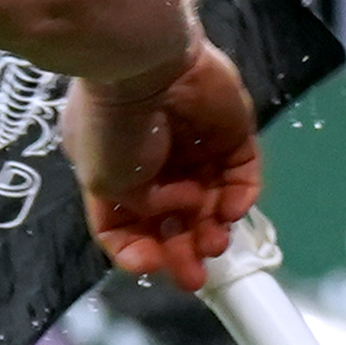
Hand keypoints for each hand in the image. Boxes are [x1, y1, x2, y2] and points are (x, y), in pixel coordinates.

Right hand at [63, 39, 259, 288]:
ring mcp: (195, 149)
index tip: (153, 266)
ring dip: (212, 229)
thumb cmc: (112, 126)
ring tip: (213, 241)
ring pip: (211, 202)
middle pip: (175, 220)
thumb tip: (173, 222)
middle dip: (183, 251)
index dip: (141, 251)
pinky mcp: (231, 134)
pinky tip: (229, 210)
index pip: (130, 225)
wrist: (145, 66)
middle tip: (195, 277)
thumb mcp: (104, 184)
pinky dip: (239, 198)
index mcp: (116, 172)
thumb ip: (135, 217)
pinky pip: (241, 175)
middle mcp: (155, 163)